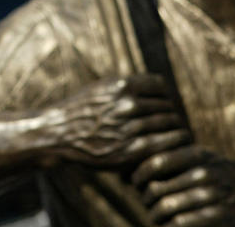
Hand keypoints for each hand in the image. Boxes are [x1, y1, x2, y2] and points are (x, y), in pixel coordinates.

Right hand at [38, 74, 190, 168]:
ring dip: (175, 130)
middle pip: (166, 106)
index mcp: (122, 85)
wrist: (59, 133)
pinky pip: (165, 143)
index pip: (160, 86)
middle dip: (170, 114)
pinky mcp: (132, 150)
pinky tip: (174, 146)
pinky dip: (173, 143)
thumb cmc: (82, 110)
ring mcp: (131, 127)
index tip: (162, 105)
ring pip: (169, 124)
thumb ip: (129, 85)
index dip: (163, 95)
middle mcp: (128, 104)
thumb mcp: (102, 87)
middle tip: (171, 124)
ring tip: (175, 136)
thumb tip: (161, 86)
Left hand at [133, 145, 234, 226]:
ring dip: (154, 215)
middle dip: (145, 199)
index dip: (139, 175)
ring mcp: (211, 195)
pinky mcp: (217, 215)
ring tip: (154, 215)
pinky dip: (169, 225)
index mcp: (195, 153)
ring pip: (166, 208)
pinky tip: (168, 224)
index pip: (154, 163)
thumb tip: (133, 171)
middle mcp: (202, 172)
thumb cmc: (217, 171)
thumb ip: (171, 157)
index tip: (135, 183)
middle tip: (144, 202)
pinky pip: (181, 223)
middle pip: (157, 188)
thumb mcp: (198, 155)